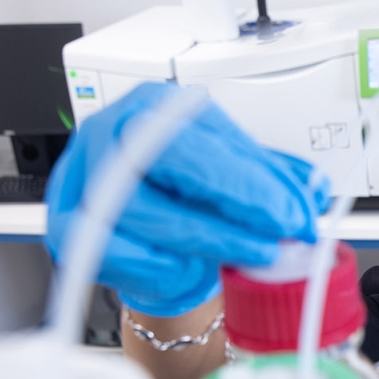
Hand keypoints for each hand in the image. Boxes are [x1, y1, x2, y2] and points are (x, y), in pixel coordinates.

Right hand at [44, 83, 330, 316]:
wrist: (147, 243)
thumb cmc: (189, 200)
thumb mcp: (237, 179)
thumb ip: (275, 181)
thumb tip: (313, 189)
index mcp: (157, 108)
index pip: (206, 135)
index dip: (255, 178)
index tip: (296, 212)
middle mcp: (113, 134)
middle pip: (168, 160)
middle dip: (234, 202)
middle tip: (279, 236)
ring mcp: (83, 179)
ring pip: (141, 209)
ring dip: (208, 239)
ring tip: (252, 255)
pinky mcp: (65, 228)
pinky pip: (107, 248)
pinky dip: (155, 265)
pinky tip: (189, 270)